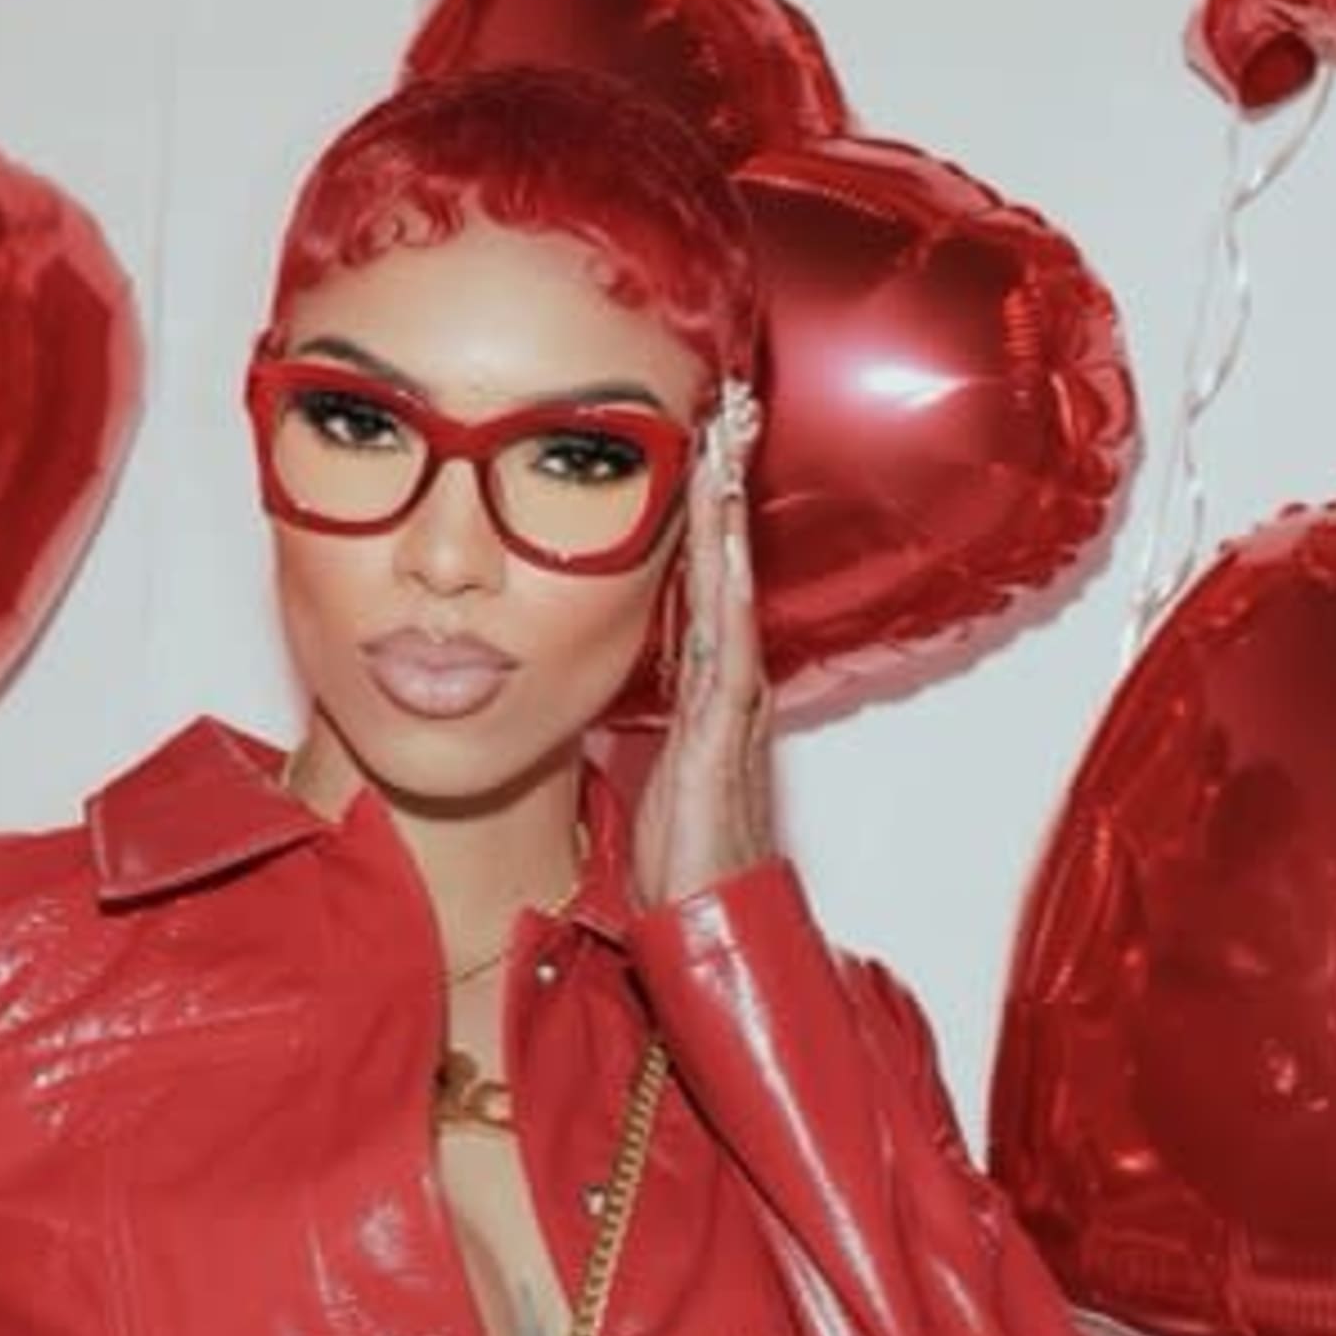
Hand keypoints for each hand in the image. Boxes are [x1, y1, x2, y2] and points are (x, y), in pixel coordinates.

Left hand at [634, 377, 775, 908]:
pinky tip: (722, 540)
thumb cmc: (681, 856)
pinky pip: (729, 637)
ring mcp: (735, 699)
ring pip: (732, 586)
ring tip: (724, 449)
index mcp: (710, 687)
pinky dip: (728, 584)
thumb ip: (643, 720)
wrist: (712, 921)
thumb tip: (600, 679)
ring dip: (729, 517)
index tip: (693, 448)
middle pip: (728, 566)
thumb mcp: (651, 768)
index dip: (701, 515)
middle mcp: (731, 680)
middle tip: (724, 415)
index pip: (704, 580)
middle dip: (724, 491)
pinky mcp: (728, 725)